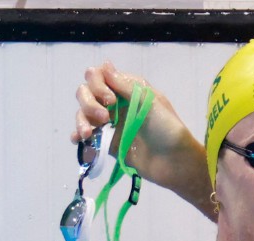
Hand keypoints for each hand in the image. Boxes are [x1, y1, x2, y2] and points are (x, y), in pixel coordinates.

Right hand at [71, 62, 204, 196]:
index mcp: (129, 90)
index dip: (98, 85)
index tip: (110, 100)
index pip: (100, 76)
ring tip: (88, 134)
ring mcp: (110, 123)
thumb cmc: (168, 130)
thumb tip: (105, 64)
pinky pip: (87, 136)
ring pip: (83, 114)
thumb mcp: (151, 103)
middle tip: (104, 118)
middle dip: (88, 103)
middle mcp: (116, 103)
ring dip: (80, 121)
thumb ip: (125, 86)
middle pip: (86, 93)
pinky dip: (79, 136)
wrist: (175, 163)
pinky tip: (80, 140)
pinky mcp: (107, 142)